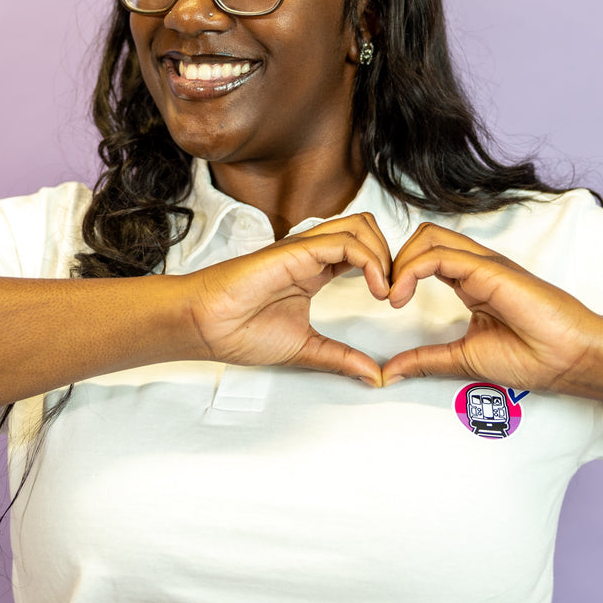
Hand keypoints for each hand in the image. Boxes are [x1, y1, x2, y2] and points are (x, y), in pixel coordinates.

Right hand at [184, 213, 392, 383]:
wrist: (205, 326)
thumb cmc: (240, 331)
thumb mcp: (305, 348)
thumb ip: (340, 358)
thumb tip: (373, 375)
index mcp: (315, 269)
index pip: (363, 250)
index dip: (386, 269)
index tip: (395, 301)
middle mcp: (312, 253)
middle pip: (367, 228)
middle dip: (392, 256)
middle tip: (397, 293)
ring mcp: (304, 248)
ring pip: (361, 226)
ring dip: (384, 256)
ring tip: (387, 291)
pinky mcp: (296, 250)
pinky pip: (345, 241)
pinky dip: (369, 261)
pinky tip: (376, 288)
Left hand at [380, 222, 599, 390]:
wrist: (570, 358)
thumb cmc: (533, 357)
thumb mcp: (464, 359)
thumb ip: (427, 359)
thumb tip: (389, 372)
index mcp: (472, 282)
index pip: (426, 255)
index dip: (399, 272)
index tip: (386, 303)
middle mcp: (476, 267)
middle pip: (423, 237)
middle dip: (394, 260)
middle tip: (384, 295)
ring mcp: (484, 265)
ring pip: (427, 237)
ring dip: (399, 262)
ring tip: (391, 297)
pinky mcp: (489, 270)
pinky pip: (439, 255)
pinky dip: (410, 271)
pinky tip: (401, 298)